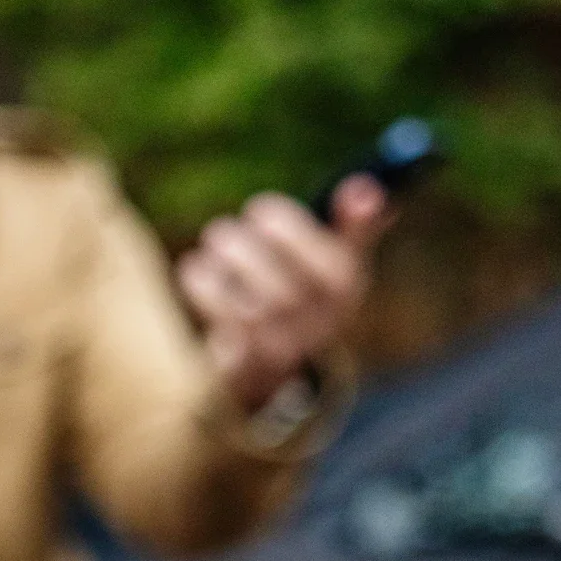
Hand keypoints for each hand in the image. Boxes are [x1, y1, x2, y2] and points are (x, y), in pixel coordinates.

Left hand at [178, 178, 389, 416]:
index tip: (259, 211)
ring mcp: (282, 356)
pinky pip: (222, 337)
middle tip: (220, 231)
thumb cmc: (303, 293)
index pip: (332, 268)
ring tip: (209, 251)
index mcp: (346, 293)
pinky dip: (206, 296)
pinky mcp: (243, 372)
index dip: (290, 232)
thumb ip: (353, 225)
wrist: (274, 364)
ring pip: (250, 315)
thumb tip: (363, 189)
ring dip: (220, 273)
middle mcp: (320, 330)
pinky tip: (196, 275)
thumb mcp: (333, 259)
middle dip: (245, 253)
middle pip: (283, 294)